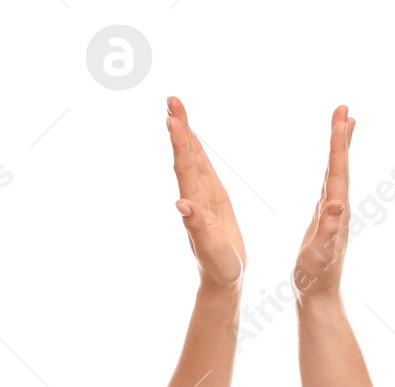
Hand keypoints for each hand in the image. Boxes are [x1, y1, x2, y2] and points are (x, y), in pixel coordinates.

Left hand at [166, 95, 245, 289]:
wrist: (223, 279)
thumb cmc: (218, 267)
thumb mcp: (210, 248)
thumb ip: (197, 227)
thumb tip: (182, 206)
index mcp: (194, 205)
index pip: (184, 168)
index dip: (179, 143)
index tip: (172, 119)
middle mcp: (194, 196)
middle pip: (186, 156)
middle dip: (179, 127)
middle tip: (171, 99)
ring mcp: (203, 196)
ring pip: (193, 159)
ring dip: (185, 134)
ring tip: (176, 109)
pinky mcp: (214, 199)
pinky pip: (204, 170)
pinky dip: (197, 151)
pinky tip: (192, 139)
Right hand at [292, 104, 354, 306]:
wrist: (318, 295)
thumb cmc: (316, 277)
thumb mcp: (321, 253)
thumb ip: (329, 228)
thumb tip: (338, 204)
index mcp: (337, 212)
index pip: (338, 171)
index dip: (339, 144)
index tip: (341, 118)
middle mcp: (339, 209)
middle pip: (341, 165)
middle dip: (342, 136)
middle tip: (344, 107)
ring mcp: (333, 213)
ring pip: (337, 172)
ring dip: (340, 148)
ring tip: (343, 124)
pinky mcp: (326, 219)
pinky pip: (330, 185)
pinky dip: (332, 168)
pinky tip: (331, 166)